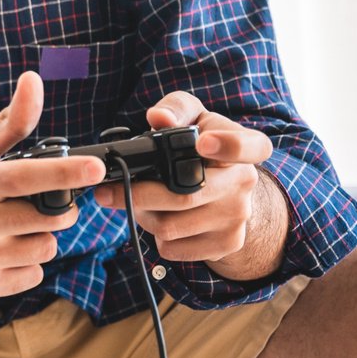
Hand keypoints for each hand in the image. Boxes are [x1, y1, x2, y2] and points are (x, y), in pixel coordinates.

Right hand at [0, 72, 107, 303]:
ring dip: (38, 237)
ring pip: (46, 247)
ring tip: (8, 229)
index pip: (23, 176)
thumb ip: (8, 123)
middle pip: (51, 217)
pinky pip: (33, 275)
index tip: (94, 167)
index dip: (63, 172)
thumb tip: (33, 81)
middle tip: (35, 202)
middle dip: (57, 208)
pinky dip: (24, 264)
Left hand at [94, 91, 282, 271]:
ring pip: (171, 227)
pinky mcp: (226, 244)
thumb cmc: (202, 144)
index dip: (227, 145)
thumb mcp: (193, 117)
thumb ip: (176, 109)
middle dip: (139, 195)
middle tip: (107, 191)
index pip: (249, 146)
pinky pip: (174, 248)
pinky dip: (154, 236)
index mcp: (247, 146)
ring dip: (143, 216)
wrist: (226, 189)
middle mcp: (246, 182)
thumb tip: (159, 117)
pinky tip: (157, 218)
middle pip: (186, 196)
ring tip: (139, 201)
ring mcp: (239, 217)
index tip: (201, 142)